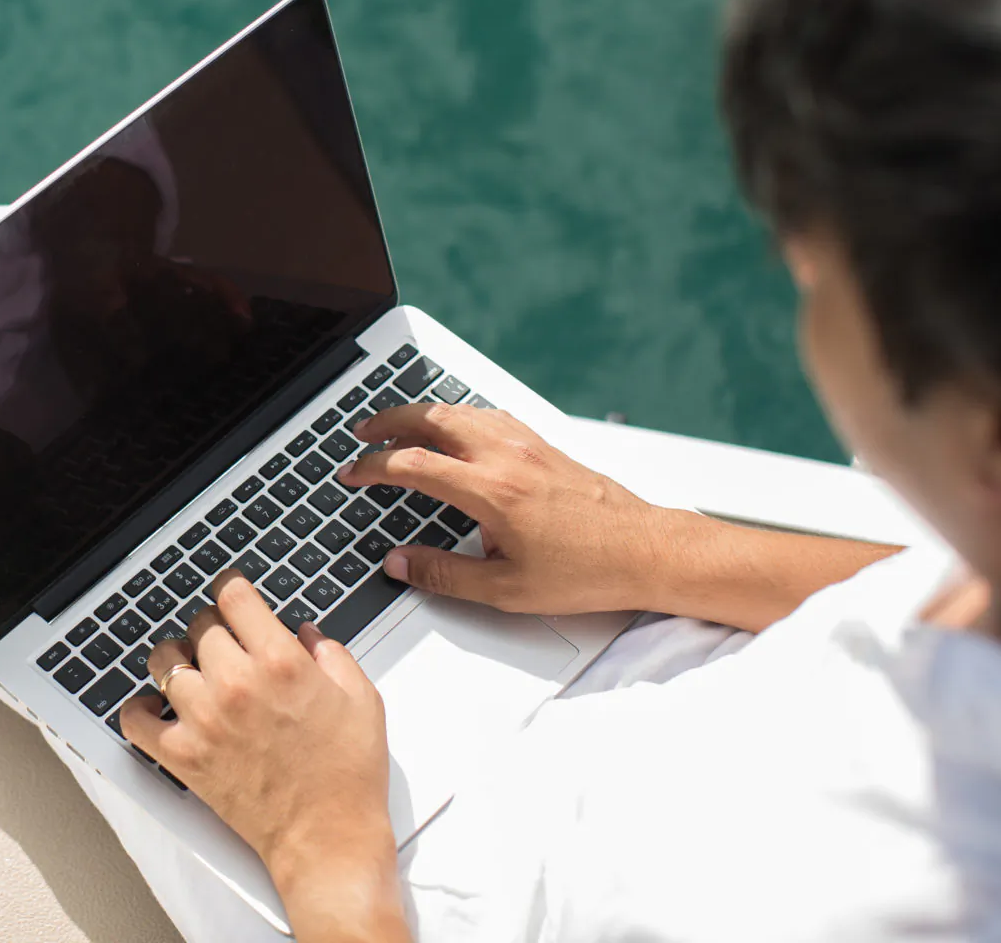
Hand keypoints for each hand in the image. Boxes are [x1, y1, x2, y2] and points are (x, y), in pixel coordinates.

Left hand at [121, 573, 407, 942]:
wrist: (328, 838)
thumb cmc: (347, 776)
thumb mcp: (361, 700)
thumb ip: (332, 655)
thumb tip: (306, 634)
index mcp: (281, 662)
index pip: (234, 597)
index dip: (231, 587)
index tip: (229, 591)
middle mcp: (237, 684)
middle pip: (199, 625)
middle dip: (212, 628)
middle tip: (224, 643)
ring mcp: (204, 719)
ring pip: (162, 660)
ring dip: (176, 659)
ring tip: (191, 670)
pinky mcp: (183, 756)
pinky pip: (136, 720)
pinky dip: (140, 709)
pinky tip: (157, 707)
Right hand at [340, 402, 679, 616]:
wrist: (646, 551)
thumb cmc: (586, 571)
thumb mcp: (507, 590)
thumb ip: (444, 575)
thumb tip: (400, 564)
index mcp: (491, 491)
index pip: (413, 464)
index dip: (373, 467)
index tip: (353, 473)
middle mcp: (506, 457)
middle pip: (431, 418)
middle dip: (388, 421)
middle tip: (362, 434)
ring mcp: (527, 445)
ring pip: (461, 410)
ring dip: (421, 414)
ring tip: (398, 427)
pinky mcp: (544, 445)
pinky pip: (490, 415)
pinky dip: (458, 415)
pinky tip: (455, 427)